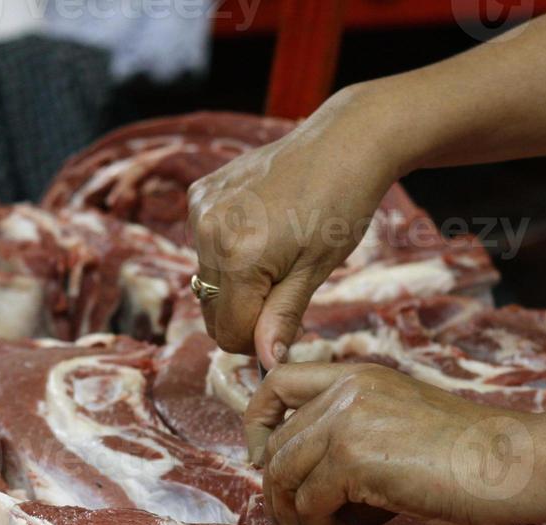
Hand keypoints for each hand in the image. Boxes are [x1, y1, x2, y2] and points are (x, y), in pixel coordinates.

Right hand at [188, 87, 401, 368]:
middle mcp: (209, 233)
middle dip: (245, 315)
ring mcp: (201, 210)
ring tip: (278, 257)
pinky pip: (205, 245)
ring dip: (237, 284)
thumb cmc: (341, 206)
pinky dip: (228, 252)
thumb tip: (267, 361)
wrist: (344, 143)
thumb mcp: (316, 269)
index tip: (284, 329)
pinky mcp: (201, 194)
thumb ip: (283, 316)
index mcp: (238, 257)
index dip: (256, 340)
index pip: (228, 330)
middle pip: (212, 309)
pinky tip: (262, 231)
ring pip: (207, 279)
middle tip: (285, 295)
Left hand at [245, 363, 544, 524]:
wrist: (517, 463)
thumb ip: (358, 442)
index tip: (263, 458)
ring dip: (296, 512)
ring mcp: (348, 420)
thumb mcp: (405, 430)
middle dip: (279, 488)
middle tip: (299, 520)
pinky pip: (309, 501)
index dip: (258, 421)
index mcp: (360, 377)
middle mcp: (348, 389)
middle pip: (277, 442)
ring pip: (283, 473)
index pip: (278, 382)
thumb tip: (313, 493)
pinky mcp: (354, 456)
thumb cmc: (475, 460)